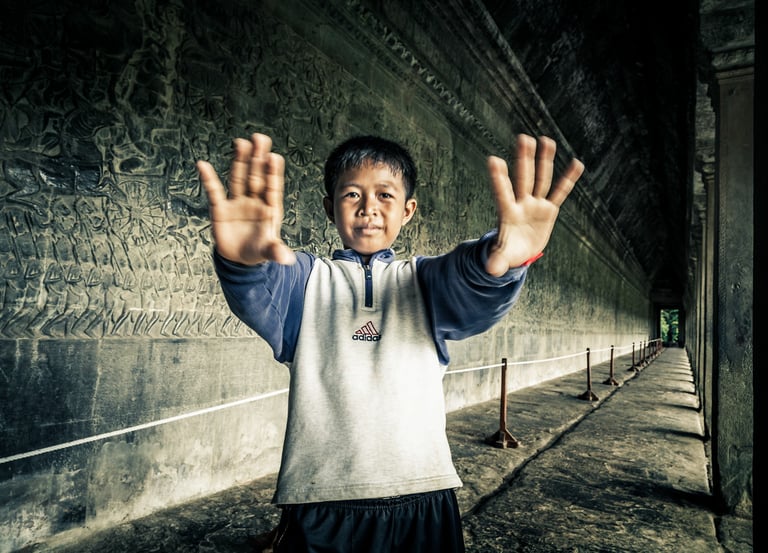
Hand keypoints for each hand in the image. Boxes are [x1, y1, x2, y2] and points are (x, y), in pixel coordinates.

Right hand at [197, 133, 295, 265]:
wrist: (240, 259)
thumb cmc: (259, 250)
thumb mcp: (269, 252)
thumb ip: (277, 252)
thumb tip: (288, 259)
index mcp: (270, 209)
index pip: (272, 188)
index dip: (273, 173)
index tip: (274, 156)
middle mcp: (254, 201)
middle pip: (256, 176)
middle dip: (257, 158)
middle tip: (259, 137)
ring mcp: (237, 203)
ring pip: (238, 178)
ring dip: (239, 161)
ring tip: (241, 142)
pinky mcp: (221, 209)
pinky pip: (214, 192)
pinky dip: (208, 179)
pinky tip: (203, 164)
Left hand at [485, 134, 583, 276]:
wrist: (519, 251)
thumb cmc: (507, 252)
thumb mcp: (501, 258)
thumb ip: (496, 262)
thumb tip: (490, 271)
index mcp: (507, 214)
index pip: (502, 193)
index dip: (499, 178)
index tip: (493, 160)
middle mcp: (521, 204)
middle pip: (523, 179)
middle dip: (524, 160)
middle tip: (523, 138)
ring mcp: (536, 204)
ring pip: (541, 179)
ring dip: (544, 161)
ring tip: (546, 140)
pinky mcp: (549, 209)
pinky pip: (560, 192)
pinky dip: (568, 179)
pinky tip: (576, 163)